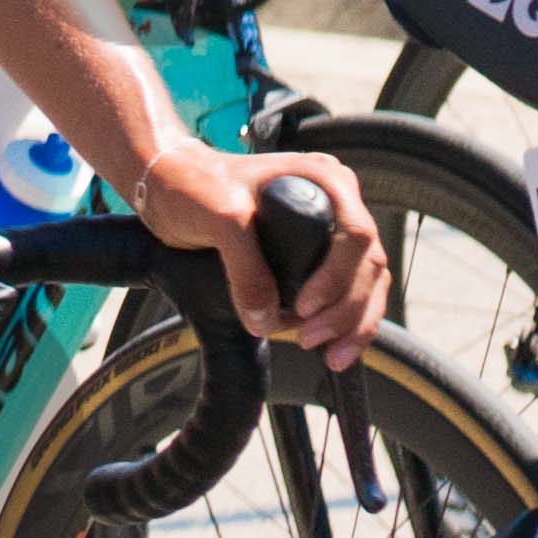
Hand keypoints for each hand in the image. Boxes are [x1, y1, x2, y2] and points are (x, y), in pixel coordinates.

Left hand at [146, 141, 391, 359]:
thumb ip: (244, 264)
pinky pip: (347, 292)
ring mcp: (329, 230)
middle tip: (310, 339)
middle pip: (368, 265)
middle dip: (348, 310)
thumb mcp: (218, 216)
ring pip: (366, 283)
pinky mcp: (315, 255)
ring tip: (330, 356)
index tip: (304, 307)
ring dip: (354, 323)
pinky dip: (345, 323)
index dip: (337, 277)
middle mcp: (336, 203)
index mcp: (324, 181)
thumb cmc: (193, 185)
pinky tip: (334, 350)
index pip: (355, 235)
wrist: (169, 185)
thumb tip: (266, 318)